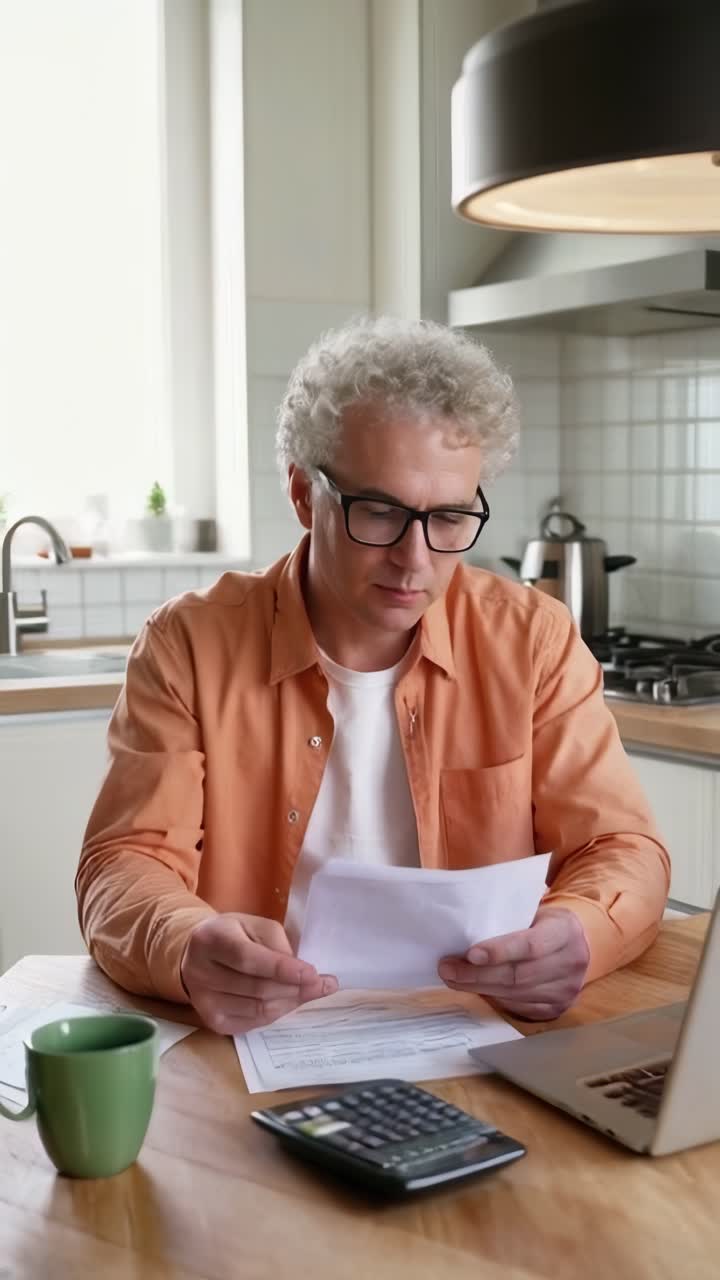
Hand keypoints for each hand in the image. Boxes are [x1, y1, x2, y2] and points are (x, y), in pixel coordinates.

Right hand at [180, 913, 337, 1035]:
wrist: (199, 955)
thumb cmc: (234, 935)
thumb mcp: (254, 925)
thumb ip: (277, 945)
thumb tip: (304, 975)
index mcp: (210, 939)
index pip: (248, 959)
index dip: (281, 969)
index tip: (313, 973)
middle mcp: (200, 973)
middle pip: (256, 988)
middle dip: (295, 988)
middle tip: (324, 985)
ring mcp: (204, 1001)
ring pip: (257, 1009)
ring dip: (290, 1002)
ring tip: (312, 992)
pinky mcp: (212, 1021)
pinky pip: (253, 1022)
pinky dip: (277, 1013)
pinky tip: (290, 1002)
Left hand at [438, 906, 589, 1020]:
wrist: (579, 943)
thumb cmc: (545, 922)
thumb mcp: (536, 910)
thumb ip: (510, 918)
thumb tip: (464, 927)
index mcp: (565, 931)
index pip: (531, 945)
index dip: (500, 951)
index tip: (470, 954)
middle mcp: (570, 963)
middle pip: (518, 975)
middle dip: (478, 974)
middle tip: (447, 968)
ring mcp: (566, 990)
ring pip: (515, 993)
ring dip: (479, 987)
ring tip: (453, 978)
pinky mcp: (556, 1008)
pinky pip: (518, 1006)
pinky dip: (494, 997)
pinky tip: (476, 988)